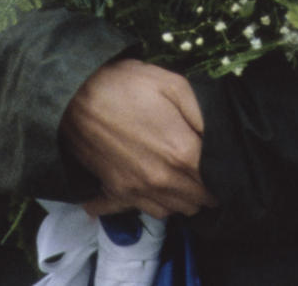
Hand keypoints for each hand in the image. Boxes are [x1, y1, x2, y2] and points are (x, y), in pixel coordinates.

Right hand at [61, 58, 216, 218]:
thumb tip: (220, 139)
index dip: (222, 174)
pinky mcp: (115, 192)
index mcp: (182, 154)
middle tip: (201, 166)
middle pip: (196, 203)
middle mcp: (162, 182)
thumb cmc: (127, 84)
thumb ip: (202, 114)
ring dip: (180, 198)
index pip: (215, 183)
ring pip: (171, 211)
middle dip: (204, 188)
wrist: (75, 94)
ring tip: (179, 176)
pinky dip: (146, 204)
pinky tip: (147, 188)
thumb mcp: (173, 84)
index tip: (221, 163)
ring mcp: (137, 191)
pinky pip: (139, 211)